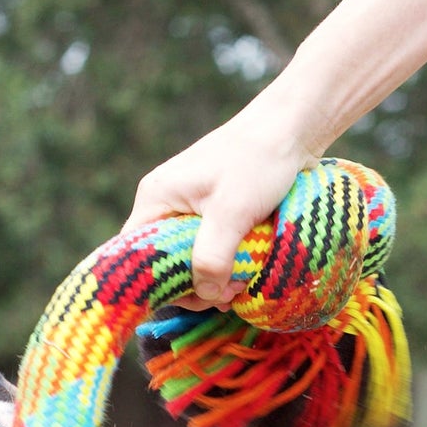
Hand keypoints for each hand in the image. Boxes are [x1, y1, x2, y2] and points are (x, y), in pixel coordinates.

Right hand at [123, 103, 322, 307]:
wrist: (290, 129)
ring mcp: (189, 208)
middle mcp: (166, 204)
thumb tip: (206, 295)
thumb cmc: (257, 162)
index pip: (136, 254)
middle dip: (193, 285)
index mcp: (157, 198)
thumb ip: (212, 257)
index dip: (157, 283)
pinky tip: (244, 274)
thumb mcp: (232, 212)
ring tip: (240, 285)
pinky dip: (225, 265)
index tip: (193, 297)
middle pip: (164, 262)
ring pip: (190, 259)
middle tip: (226, 295)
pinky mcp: (213, 213)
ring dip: (213, 279)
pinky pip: (209, 249)